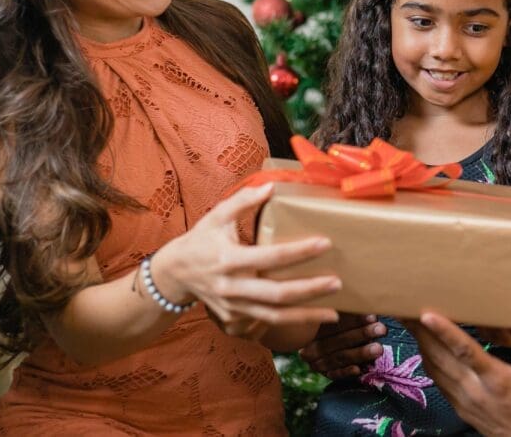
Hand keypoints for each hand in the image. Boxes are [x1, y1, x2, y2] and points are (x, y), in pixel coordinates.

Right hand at [151, 184, 340, 336]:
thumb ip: (243, 201)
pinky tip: (311, 318)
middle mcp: (231, 287)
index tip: (324, 244)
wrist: (174, 274)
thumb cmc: (200, 240)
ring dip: (306, 316)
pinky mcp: (234, 320)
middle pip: (277, 294)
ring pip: (274, 317)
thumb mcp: (216, 216)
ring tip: (334, 313)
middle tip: (336, 283)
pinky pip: (265, 323)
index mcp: (228, 258)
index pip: (270, 257)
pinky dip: (289, 323)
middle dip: (309, 290)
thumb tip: (271, 187)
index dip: (299, 252)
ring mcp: (232, 307)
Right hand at [300, 313, 386, 379]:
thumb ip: (346, 311)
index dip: (353, 320)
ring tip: (378, 348)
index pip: (332, 323)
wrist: (321, 343)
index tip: (372, 316)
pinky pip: (335, 374)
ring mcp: (316, 362)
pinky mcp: (325, 374)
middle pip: (337, 340)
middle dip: (361, 335)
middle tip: (381, 329)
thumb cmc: (338, 322)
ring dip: (360, 353)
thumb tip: (365, 303)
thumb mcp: (337, 313)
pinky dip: (346, 371)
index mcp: (311, 327)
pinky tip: (359, 369)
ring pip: (339, 357)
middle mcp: (310, 345)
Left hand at [408, 312, 510, 436]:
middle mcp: (476, 391)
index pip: (466, 351)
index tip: (426, 314)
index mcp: (498, 379)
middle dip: (421, 332)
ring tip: (409, 322)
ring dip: (421, 345)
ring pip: (435, 370)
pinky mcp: (462, 408)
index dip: (445, 332)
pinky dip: (428, 361)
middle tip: (405, 308)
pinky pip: (438, 381)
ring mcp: (466, 402)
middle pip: (440, 358)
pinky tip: (424, 346)